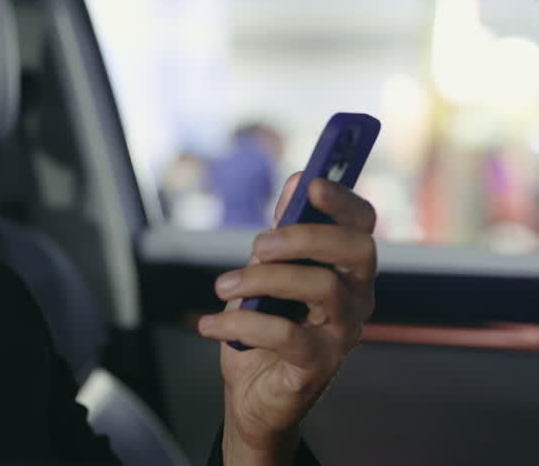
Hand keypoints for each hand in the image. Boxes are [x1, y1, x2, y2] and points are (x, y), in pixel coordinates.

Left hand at [197, 173, 376, 464]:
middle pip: (358, 250)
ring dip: (264, 278)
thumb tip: (297, 182)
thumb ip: (283, 233)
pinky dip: (241, 324)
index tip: (311, 184)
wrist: (253, 392)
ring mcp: (342, 334)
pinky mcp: (319, 365)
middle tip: (260, 242)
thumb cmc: (264, 327)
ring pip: (322, 288)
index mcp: (345, 270)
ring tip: (223, 286)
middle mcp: (356, 299)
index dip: (343, 200)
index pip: (363, 226)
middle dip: (307, 236)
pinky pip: (287, 335)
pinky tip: (211, 324)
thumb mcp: (268, 271)